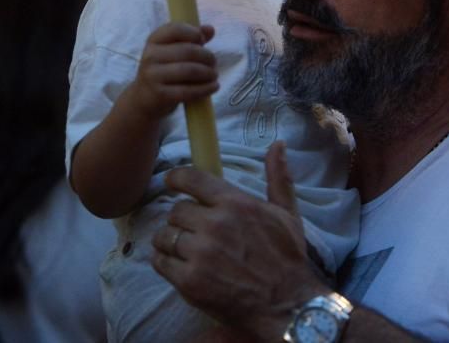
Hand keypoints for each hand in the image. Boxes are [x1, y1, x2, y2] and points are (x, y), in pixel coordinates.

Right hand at [131, 22, 218, 118]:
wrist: (143, 98)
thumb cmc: (163, 70)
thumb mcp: (173, 51)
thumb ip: (192, 38)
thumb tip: (210, 29)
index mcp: (154, 40)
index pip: (176, 29)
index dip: (194, 33)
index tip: (203, 41)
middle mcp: (150, 56)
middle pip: (188, 51)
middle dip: (207, 56)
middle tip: (214, 63)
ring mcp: (153, 76)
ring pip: (190, 70)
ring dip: (208, 73)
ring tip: (214, 75)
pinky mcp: (160, 95)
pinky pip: (188, 91)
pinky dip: (206, 88)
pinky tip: (214, 86)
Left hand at [152, 142, 326, 338]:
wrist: (287, 305)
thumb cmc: (288, 258)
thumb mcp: (287, 213)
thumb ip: (277, 176)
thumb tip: (278, 144)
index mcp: (236, 204)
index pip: (191, 179)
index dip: (176, 178)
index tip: (171, 181)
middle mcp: (215, 225)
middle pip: (176, 210)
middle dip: (182, 218)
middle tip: (193, 229)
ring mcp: (200, 254)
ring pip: (165, 235)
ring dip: (171, 240)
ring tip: (184, 248)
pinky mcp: (189, 281)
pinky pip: (161, 262)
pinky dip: (165, 262)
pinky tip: (179, 265)